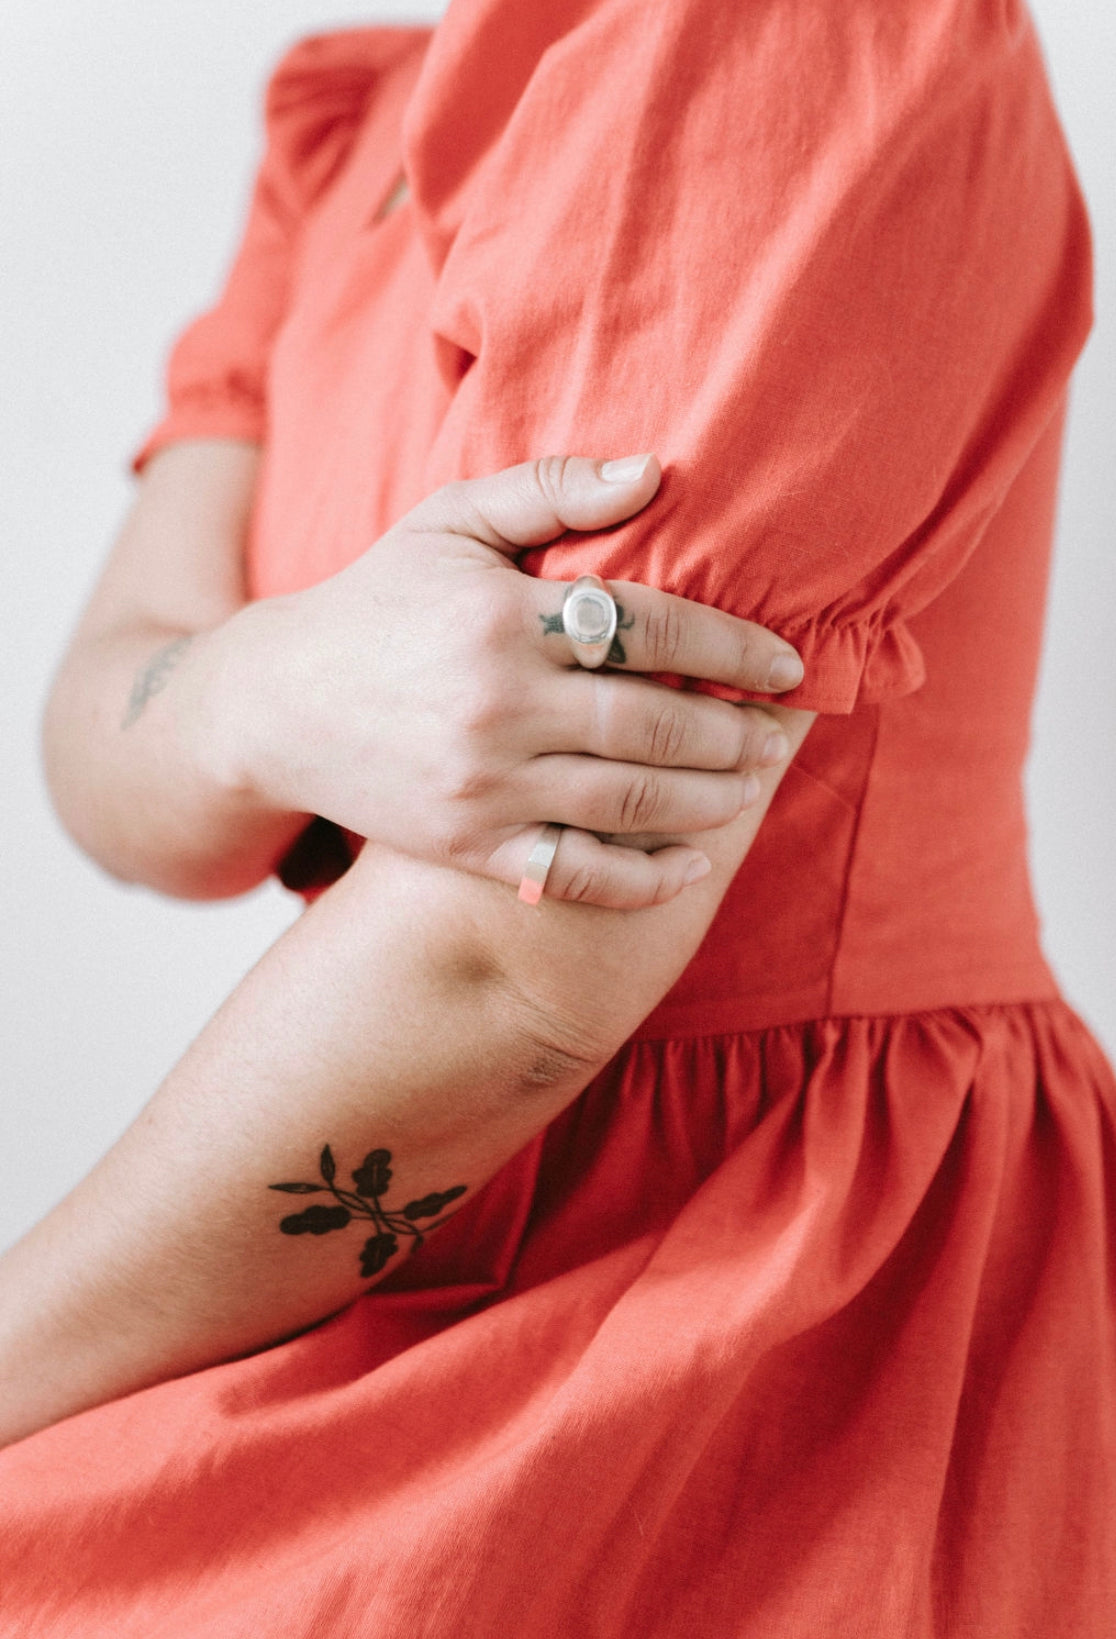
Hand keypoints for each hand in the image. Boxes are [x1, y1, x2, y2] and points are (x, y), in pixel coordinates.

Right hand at [202, 454, 803, 907]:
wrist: (278, 707)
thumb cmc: (379, 601)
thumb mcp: (448, 522)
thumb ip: (549, 489)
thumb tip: (654, 469)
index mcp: (501, 617)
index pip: (650, 628)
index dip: (733, 647)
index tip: (785, 664)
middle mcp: (496, 704)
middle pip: (653, 724)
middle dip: (735, 732)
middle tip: (778, 735)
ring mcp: (483, 785)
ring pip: (630, 802)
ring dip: (709, 799)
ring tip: (751, 786)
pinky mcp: (468, 846)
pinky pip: (576, 874)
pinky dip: (642, 879)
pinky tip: (691, 865)